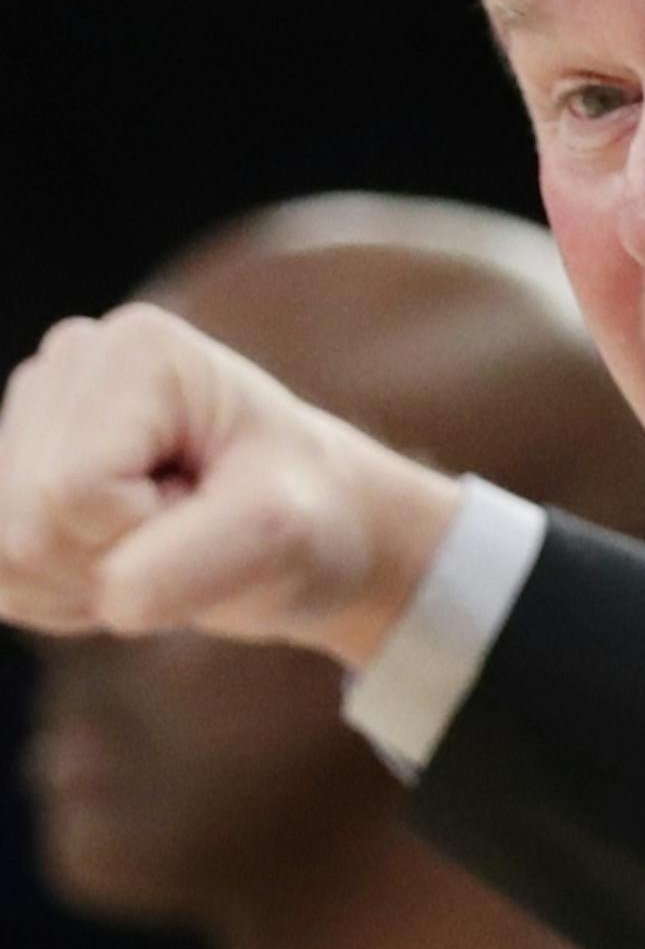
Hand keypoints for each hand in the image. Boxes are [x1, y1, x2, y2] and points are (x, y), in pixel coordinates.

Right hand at [0, 302, 459, 666]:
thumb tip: (114, 597)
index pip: (72, 494)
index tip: (207, 506)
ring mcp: (31, 413)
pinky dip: (65, 596)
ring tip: (160, 546)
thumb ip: (196, 561)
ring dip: (87, 586)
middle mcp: (67, 362)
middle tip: (185, 532)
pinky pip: (0, 578)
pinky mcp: (12, 468)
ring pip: (3, 558)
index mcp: (133, 351)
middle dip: (110, 563)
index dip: (141, 532)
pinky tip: (122, 560)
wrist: (310, 523)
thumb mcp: (280, 536)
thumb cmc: (306, 515)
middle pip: (25, 527)